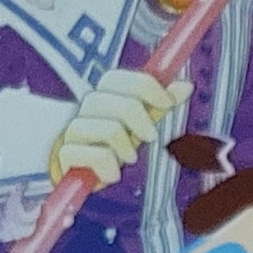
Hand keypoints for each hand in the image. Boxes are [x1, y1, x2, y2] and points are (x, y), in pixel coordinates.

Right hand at [46, 68, 189, 184]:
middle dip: (140, 120)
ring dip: (125, 148)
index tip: (168, 102)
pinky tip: (110, 174)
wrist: (80, 175)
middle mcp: (86, 108)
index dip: (146, 85)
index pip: (118, 77)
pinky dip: (110, 169)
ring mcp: (73, 130)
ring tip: (127, 159)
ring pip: (110, 129)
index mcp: (103, 97)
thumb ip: (158, 107)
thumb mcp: (138, 126)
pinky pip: (96, 156)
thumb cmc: (112, 147)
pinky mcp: (66, 154)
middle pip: (119, 101)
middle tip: (150, 138)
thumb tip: (186, 85)